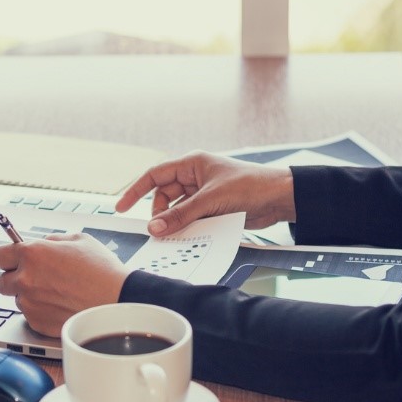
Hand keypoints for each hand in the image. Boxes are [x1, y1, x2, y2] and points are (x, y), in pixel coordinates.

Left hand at [0, 233, 130, 336]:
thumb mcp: (79, 239)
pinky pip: (30, 315)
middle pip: (2, 281)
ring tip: (56, 292)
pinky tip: (60, 304)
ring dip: (30, 295)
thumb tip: (41, 243)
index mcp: (32, 254)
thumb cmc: (102, 271)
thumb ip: (51, 240)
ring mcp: (30, 303)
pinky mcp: (37, 323)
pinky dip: (41, 311)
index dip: (8, 257)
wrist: (117, 301)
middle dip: (15, 278)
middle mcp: (25, 279)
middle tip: (34, 277)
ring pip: (18, 299)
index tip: (13, 259)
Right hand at [116, 151, 295, 235]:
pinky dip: (188, 228)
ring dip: (175, 223)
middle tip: (159, 231)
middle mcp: (194, 177)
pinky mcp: (212, 209)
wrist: (280, 198)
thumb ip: (182, 215)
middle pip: (164, 197)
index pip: (154, 176)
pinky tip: (189, 237)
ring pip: (177, 211)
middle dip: (160, 214)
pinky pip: (191, 219)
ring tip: (176, 236)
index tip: (121, 207)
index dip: (136, 190)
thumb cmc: (250, 186)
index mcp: (191, 164)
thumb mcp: (211, 200)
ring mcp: (203, 194)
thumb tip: (155, 227)